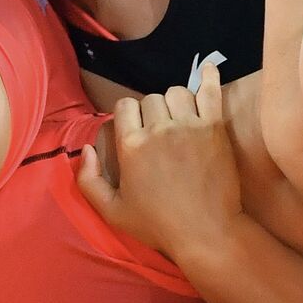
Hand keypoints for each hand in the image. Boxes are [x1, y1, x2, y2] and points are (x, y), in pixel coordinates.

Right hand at [77, 63, 245, 259]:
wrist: (206, 232)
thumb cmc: (158, 225)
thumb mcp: (112, 211)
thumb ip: (89, 180)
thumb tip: (87, 149)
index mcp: (131, 146)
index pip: (125, 106)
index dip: (128, 115)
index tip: (136, 129)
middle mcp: (159, 129)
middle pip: (152, 99)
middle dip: (152, 111)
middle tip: (160, 133)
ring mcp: (190, 125)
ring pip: (178, 92)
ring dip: (176, 102)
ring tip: (179, 119)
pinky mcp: (215, 128)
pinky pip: (210, 92)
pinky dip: (208, 78)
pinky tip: (206, 70)